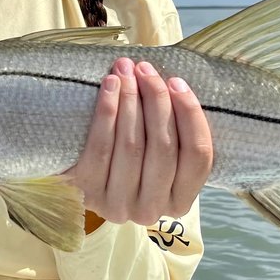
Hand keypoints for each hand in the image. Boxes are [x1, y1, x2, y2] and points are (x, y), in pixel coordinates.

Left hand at [67, 57, 214, 226]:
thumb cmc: (132, 157)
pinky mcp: (88, 192)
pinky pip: (100, 147)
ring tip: (127, 70)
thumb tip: (177, 84)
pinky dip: (107, 111)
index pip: (198, 157)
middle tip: (146, 69)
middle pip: (164, 147)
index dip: (190, 115)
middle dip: (156, 100)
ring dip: (131, 100)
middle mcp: (151, 210)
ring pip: (132, 145)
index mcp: (179, 203)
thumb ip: (176, 134)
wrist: (81, 178)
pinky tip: (110, 86)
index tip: (177, 82)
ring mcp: (118, 204)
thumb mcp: (161, 156)